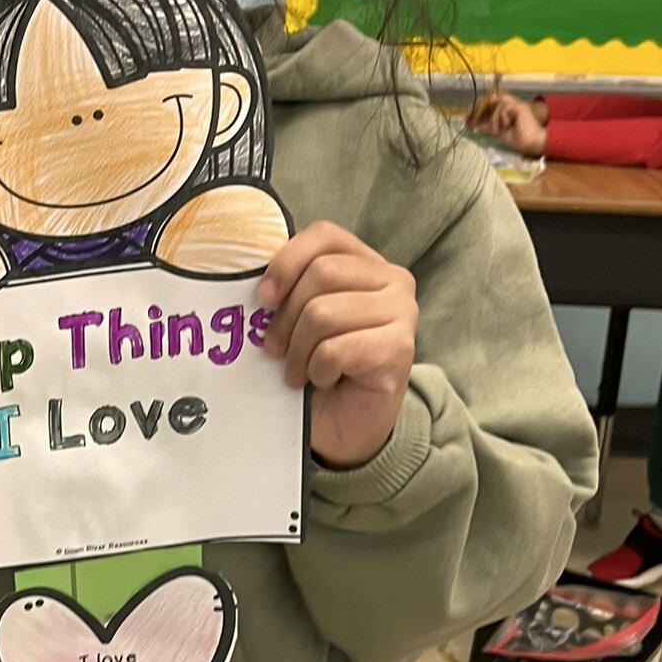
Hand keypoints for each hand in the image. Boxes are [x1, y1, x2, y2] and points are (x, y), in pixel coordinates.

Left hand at [258, 224, 418, 470]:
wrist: (346, 425)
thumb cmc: (320, 369)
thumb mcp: (299, 320)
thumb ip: (290, 291)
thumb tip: (259, 286)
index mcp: (365, 264)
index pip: (324, 236)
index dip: (287, 262)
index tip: (264, 298)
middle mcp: (393, 280)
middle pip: (320, 275)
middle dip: (286, 318)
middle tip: (277, 350)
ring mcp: (402, 312)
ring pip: (324, 313)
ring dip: (299, 351)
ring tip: (300, 371)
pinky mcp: (399, 348)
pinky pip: (335, 349)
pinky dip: (318, 370)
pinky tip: (325, 380)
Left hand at [468, 93, 546, 157]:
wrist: (529, 143)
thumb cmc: (517, 139)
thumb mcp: (498, 131)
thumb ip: (488, 126)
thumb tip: (474, 125)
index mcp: (506, 112)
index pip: (490, 104)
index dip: (479, 107)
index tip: (466, 115)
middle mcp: (511, 106)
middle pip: (493, 99)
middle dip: (480, 107)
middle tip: (470, 115)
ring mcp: (516, 105)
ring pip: (499, 103)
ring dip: (495, 117)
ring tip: (497, 129)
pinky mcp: (520, 107)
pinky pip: (505, 106)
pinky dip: (502, 116)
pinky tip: (506, 124)